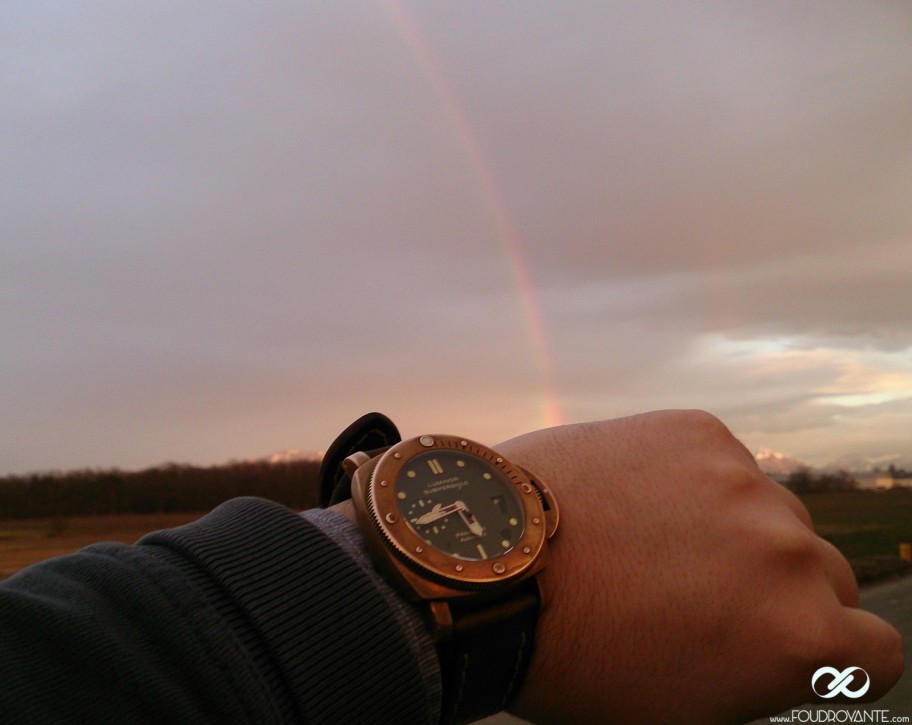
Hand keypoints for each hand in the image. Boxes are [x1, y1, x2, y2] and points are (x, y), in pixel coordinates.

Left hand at [495, 410, 903, 722]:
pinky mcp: (698, 433)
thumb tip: (781, 655)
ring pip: (774, 514)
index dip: (836, 654)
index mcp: (800, 636)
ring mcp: (743, 483)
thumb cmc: (575, 659)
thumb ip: (759, 678)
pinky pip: (723, 465)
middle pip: (825, 575)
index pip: (876, 648)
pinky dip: (695, 484)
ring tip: (655, 546)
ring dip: (737, 533)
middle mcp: (789, 552)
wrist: (488, 568)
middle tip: (704, 599)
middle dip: (780, 593)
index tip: (790, 646)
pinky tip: (634, 503)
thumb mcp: (682, 710)